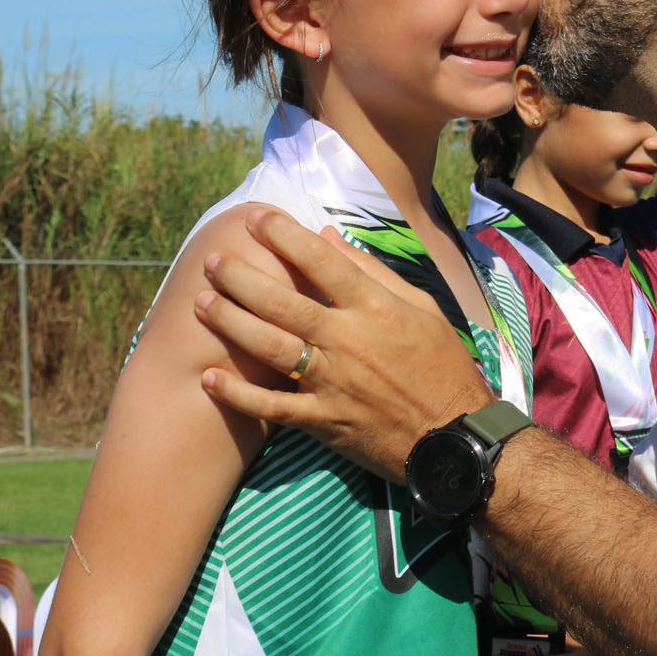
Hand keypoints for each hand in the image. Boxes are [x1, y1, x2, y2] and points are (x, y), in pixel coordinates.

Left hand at [194, 208, 493, 482]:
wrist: (454, 435)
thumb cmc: (442, 366)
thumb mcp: (423, 309)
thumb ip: (374, 272)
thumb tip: (330, 237)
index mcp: (376, 309)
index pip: (323, 262)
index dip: (285, 237)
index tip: (256, 219)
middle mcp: (349, 340)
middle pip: (283, 302)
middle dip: (241, 278)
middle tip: (213, 262)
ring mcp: (333, 382)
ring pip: (270, 347)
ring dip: (231, 323)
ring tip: (202, 303)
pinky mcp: (323, 421)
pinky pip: (272, 406)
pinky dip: (238, 394)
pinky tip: (209, 377)